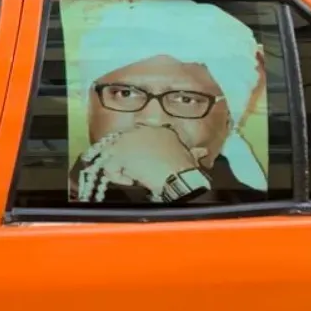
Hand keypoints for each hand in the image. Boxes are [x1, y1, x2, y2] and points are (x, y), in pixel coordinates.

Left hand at [88, 126, 202, 192]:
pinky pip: (108, 166)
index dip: (133, 152)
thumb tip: (202, 152)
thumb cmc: (185, 170)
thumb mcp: (190, 156)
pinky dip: (116, 177)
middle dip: (122, 161)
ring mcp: (129, 139)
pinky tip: (131, 181)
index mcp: (159, 130)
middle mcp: (141, 130)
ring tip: (133, 178)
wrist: (179, 177)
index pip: (135, 136)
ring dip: (119, 169)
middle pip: (119, 144)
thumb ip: (193, 151)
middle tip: (133, 174)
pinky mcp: (120, 152)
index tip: (138, 165)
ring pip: (111, 154)